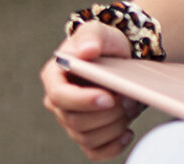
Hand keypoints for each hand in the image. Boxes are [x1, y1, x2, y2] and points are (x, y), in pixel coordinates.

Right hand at [40, 23, 144, 159]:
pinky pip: (95, 152)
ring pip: (87, 138)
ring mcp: (70, 121)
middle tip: (128, 98)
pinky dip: (113, 146)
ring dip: (114, 126)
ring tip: (130, 106)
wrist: (121, 62)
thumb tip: (86, 51)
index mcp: (54, 76)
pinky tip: (128, 131)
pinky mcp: (86, 136)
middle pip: (75, 121)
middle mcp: (57, 102)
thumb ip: (92, 36)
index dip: (82, 100)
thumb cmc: (106, 46)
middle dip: (107, 114)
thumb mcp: (100, 32)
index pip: (59, 96)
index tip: (108, 97)